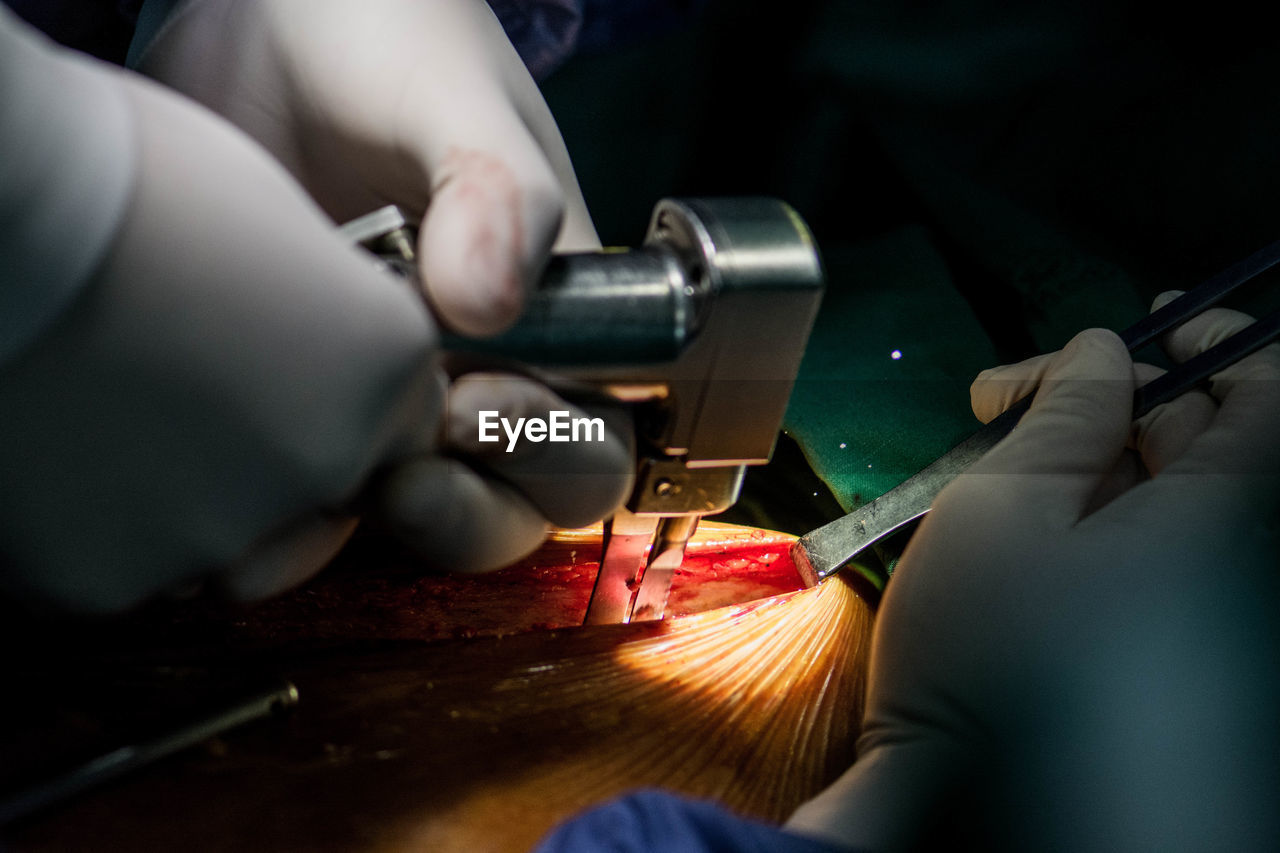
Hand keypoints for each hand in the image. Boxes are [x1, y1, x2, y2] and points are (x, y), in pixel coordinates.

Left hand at [0, 50, 630, 612]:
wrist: (262, 19)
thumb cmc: (388, 35)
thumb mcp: (457, 96)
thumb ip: (502, 188)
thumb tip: (492, 306)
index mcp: (557, 312)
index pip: (594, 432)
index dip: (553, 450)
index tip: (476, 406)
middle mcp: (484, 365)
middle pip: (515, 502)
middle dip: (473, 513)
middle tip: (408, 481)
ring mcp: (389, 386)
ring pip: (414, 510)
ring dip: (372, 534)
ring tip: (314, 511)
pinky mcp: (299, 389)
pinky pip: (309, 482)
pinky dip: (284, 521)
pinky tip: (241, 514)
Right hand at [787, 301, 1279, 849]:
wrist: (981, 819)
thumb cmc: (988, 661)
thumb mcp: (1002, 509)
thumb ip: (1062, 414)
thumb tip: (1101, 354)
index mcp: (1222, 517)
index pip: (1266, 393)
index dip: (1210, 342)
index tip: (1138, 330)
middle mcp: (1233, 565)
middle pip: (1210, 444)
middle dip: (1115, 402)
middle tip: (1015, 398)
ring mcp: (1203, 617)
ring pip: (1167, 504)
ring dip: (1090, 463)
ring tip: (1000, 468)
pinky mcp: (1167, 656)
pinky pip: (1149, 561)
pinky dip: (1092, 526)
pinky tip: (1021, 537)